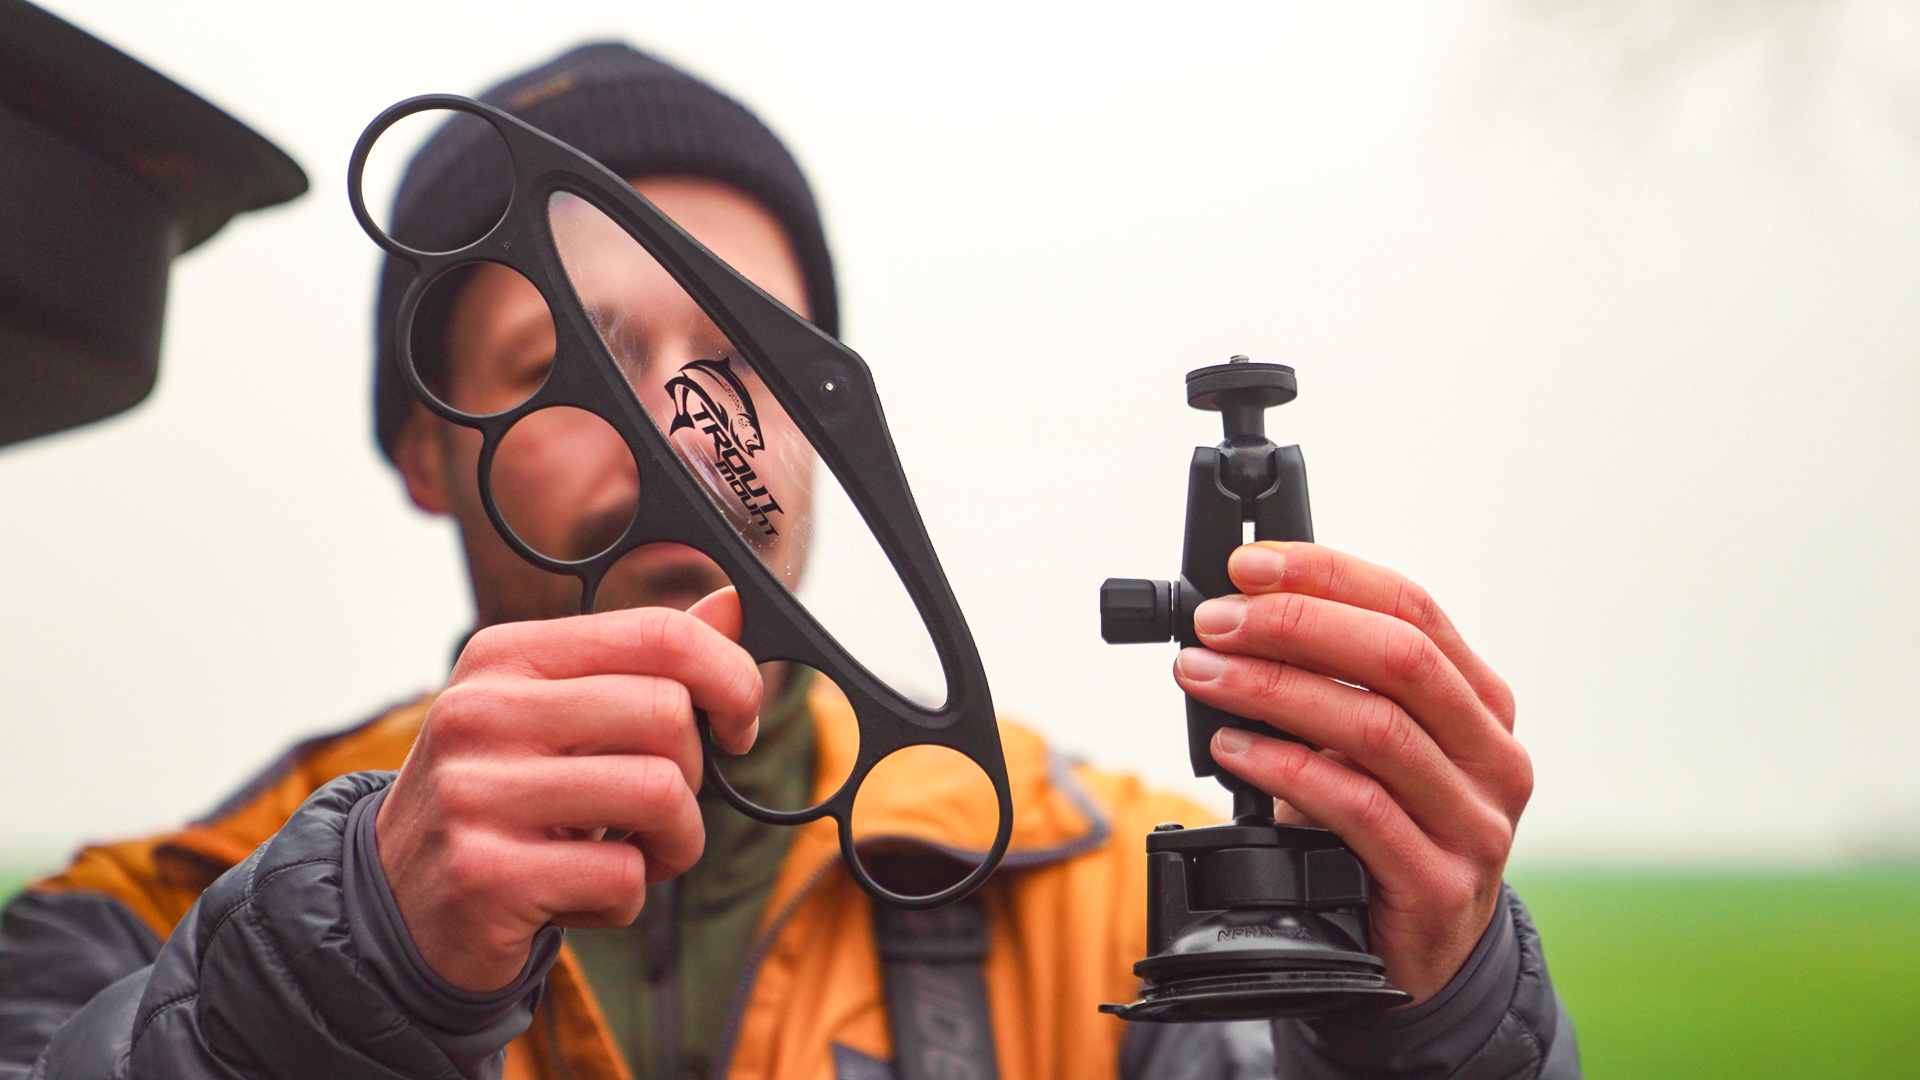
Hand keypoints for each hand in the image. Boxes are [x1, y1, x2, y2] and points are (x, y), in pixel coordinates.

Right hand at [376, 588, 760, 990]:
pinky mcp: (485, 875)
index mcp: (507, 656)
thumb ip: (645, 663)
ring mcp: (476, 792)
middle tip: (662, 806)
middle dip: (694, 772)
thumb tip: (734, 605)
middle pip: (668, 713)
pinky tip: (580, 895)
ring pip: (659, 793)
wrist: (399, 903)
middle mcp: (482, 712)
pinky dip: (626, 898)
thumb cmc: (506, 797)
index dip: (730, 676)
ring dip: (675, 842)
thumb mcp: (561, 715)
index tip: (738, 722)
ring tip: (635, 853)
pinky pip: (622, 876)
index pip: (657, 633)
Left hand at [1172, 543, 1530, 1004]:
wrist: (1423, 956)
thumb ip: (1332, 683)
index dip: (1327, 575)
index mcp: (1480, 701)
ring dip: (1274, 690)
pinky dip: (1285, 769)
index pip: (1412, 607)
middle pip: (1400, 658)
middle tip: (1216, 623)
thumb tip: (1235, 618)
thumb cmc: (1385, 832)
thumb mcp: (1370, 746)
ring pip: (1375, 729)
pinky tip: (1233, 750)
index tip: (1249, 566)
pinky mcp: (1439, 883)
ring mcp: (1475, 823)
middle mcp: (1492, 755)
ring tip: (1204, 675)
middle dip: (1295, 625)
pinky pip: (1357, 808)